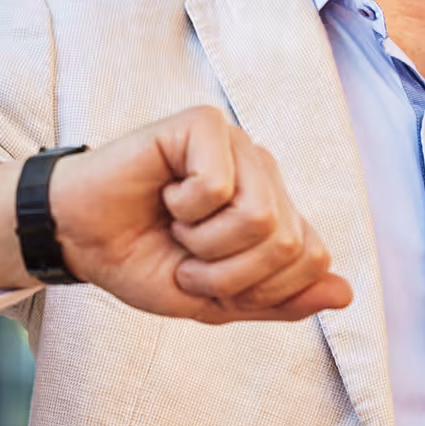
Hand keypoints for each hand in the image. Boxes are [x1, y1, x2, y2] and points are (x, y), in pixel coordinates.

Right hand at [0, 106, 351, 324]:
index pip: (313, 258)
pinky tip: (165, 193)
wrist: (79, 240)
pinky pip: (219, 185)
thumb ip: (280, 300)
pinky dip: (184, 208)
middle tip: (186, 256)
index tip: (208, 280)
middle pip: (290, 243)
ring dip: (206, 243)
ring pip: (261, 216)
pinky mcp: (203, 123)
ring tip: (177, 226)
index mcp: (276, 208)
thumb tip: (345, 293)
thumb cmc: (143, 260)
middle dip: (229, 273)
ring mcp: (237, 143)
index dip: (259, 289)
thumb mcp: (216, 302)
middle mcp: (264, 171)